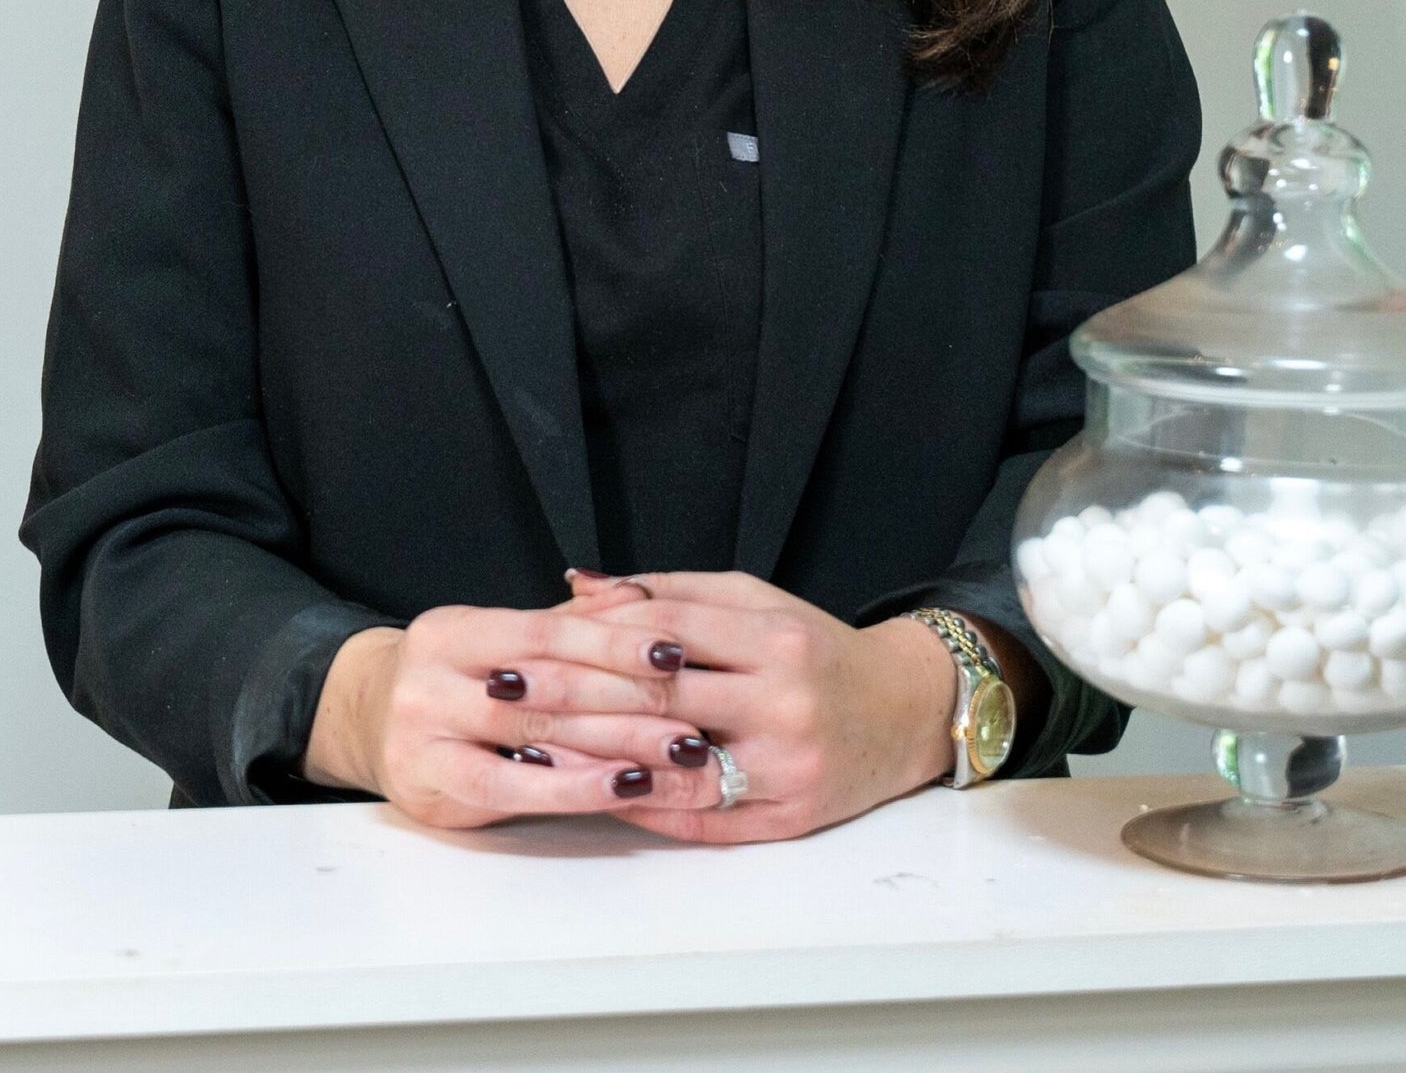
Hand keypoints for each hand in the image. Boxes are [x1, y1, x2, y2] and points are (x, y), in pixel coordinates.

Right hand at [302, 598, 725, 827]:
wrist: (367, 723)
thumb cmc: (456, 680)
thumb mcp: (500, 642)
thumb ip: (567, 624)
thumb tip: (641, 600)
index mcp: (452, 630)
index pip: (542, 632)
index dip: (611, 642)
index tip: (674, 652)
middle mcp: (428, 679)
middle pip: (543, 687)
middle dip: (628, 699)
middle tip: (695, 711)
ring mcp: (421, 736)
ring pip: (531, 738)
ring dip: (615, 747)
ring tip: (678, 753)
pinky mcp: (429, 789)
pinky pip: (509, 790)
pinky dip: (573, 789)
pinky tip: (625, 788)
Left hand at [561, 571, 958, 843]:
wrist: (904, 713)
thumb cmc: (816, 651)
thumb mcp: (755, 602)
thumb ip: (668, 592)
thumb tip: (579, 586)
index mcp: (778, 640)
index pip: (668, 633)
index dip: (590, 636)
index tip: (523, 640)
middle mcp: (786, 704)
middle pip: (661, 700)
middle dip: (571, 696)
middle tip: (501, 692)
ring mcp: (787, 769)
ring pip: (672, 768)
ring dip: (593, 760)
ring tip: (527, 749)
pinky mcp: (786, 819)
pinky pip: (698, 819)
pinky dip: (638, 806)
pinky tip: (586, 791)